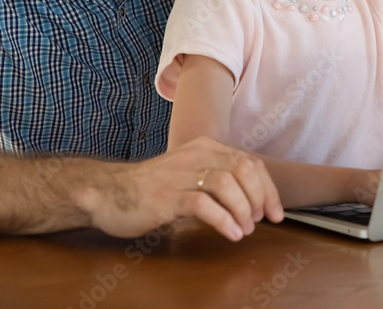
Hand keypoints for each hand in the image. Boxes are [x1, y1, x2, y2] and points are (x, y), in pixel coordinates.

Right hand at [79, 136, 283, 240]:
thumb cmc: (151, 188)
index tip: (274, 213)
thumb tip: (251, 200)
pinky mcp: (167, 195)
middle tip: (259, 222)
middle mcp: (196, 155)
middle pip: (244, 170)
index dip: (268, 189)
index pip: (250, 162)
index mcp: (205, 148)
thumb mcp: (189, 175)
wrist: (108, 192)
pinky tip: (230, 233)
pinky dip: (224, 220)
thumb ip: (216, 178)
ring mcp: (181, 174)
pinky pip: (203, 204)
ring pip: (227, 184)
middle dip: (259, 198)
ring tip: (244, 229)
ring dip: (243, 210)